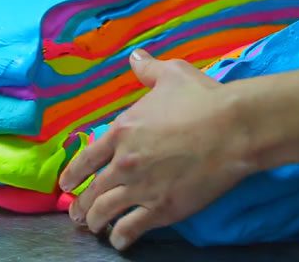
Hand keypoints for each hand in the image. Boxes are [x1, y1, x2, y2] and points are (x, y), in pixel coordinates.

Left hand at [59, 49, 250, 250]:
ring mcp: (141, 187)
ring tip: (93, 227)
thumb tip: (135, 56)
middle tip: (77, 214)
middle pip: (92, 190)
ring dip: (95, 222)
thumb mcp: (172, 74)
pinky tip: (119, 241)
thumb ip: (148, 69)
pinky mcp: (162, 208)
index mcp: (121, 130)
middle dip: (80, 205)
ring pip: (105, 212)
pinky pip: (131, 229)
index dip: (72, 174)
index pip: (86, 158)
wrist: (232, 128)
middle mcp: (123, 162)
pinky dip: (121, 237)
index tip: (66, 185)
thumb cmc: (202, 98)